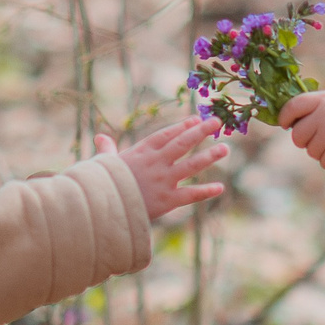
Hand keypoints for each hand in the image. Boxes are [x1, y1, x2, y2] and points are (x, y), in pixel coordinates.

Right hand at [104, 115, 226, 219]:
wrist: (102, 206)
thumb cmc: (101, 184)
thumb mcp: (104, 162)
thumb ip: (107, 149)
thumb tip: (100, 137)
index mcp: (141, 152)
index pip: (166, 134)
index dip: (182, 126)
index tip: (196, 119)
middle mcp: (156, 163)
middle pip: (182, 143)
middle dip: (200, 131)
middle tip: (216, 122)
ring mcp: (163, 180)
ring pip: (191, 165)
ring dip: (209, 156)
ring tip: (225, 148)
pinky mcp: (167, 200)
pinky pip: (190, 194)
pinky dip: (205, 192)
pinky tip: (220, 188)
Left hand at [277, 90, 324, 170]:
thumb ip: (315, 108)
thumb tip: (289, 121)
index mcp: (324, 99)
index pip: (293, 105)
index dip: (285, 116)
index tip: (285, 124)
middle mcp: (324, 114)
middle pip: (297, 135)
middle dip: (305, 141)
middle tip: (320, 139)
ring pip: (310, 151)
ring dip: (321, 152)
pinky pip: (323, 162)